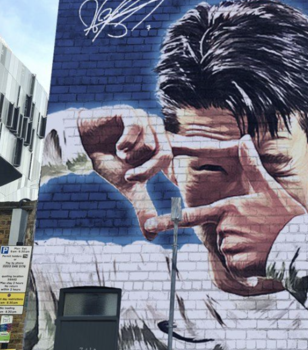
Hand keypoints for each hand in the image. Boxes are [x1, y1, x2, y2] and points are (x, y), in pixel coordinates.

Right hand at [77, 106, 171, 238]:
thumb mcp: (128, 187)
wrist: (83, 144)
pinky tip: (117, 146)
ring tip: (119, 154)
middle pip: (165, 155)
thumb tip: (152, 237)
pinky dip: (125, 142)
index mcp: (161, 148)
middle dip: (146, 171)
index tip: (178, 185)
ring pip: (148, 144)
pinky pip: (137, 127)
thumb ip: (143, 208)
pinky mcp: (131, 112)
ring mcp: (145, 120)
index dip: (181, 171)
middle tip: (130, 177)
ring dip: (130, 156)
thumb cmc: (109, 162)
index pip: (178, 159)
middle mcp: (157, 133)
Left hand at [145, 135, 306, 283]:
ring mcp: (230, 246)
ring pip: (227, 251)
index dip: (171, 220)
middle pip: (219, 233)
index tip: (150, 224)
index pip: (194, 215)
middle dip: (235, 235)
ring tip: (261, 244)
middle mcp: (225, 227)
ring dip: (241, 251)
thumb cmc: (285, 215)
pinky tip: (261, 258)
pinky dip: (245, 266)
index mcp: (228, 208)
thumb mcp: (268, 187)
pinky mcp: (238, 265)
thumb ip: (251, 164)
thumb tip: (244, 139)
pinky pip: (234, 267)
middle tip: (258, 232)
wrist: (300, 245)